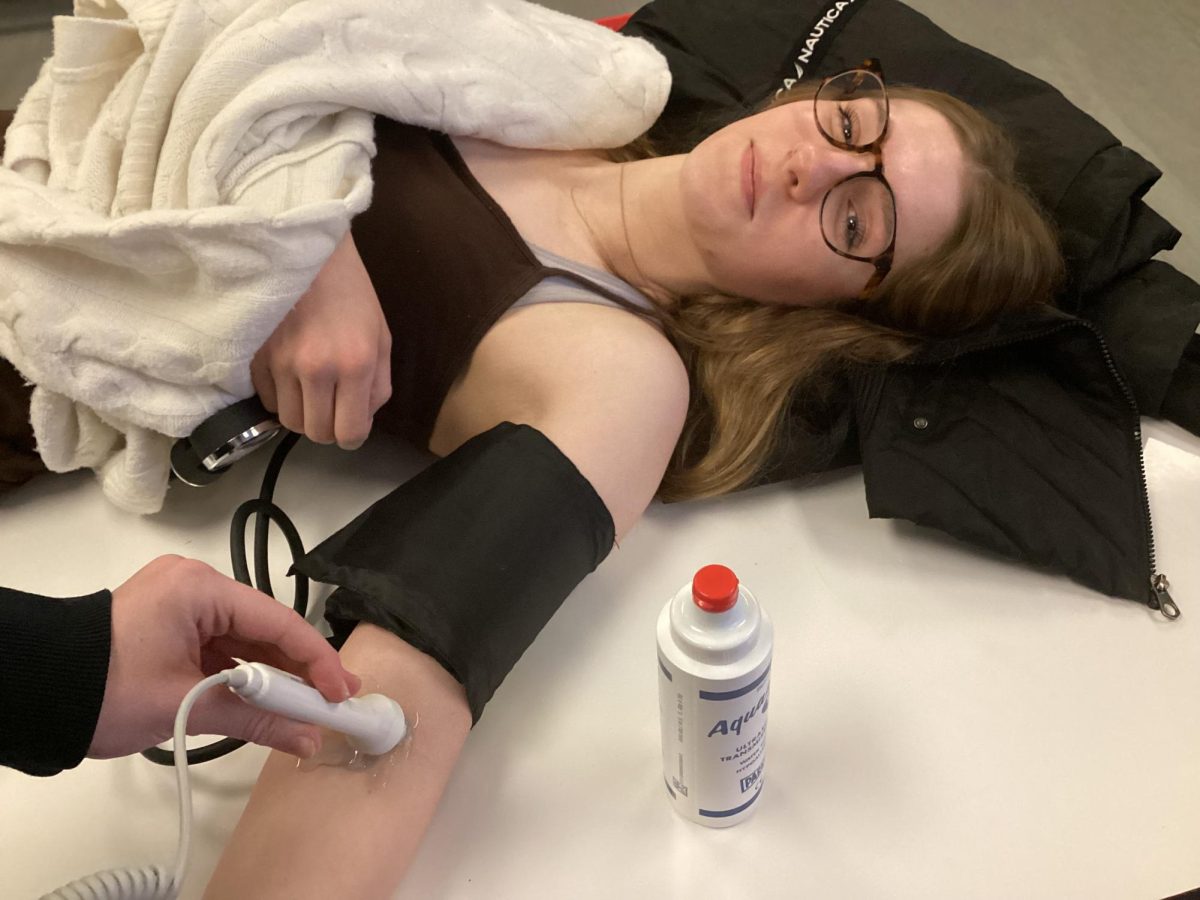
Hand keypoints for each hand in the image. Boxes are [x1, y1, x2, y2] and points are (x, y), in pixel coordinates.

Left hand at [88, 555, 360, 759]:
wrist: (35, 692)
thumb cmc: (103, 690)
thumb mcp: (187, 706)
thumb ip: (256, 719)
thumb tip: (308, 739)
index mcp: (199, 588)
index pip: (277, 622)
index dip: (316, 660)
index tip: (342, 693)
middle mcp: (195, 585)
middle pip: (266, 628)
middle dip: (300, 669)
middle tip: (337, 701)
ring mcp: (182, 604)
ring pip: (246, 639)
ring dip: (274, 675)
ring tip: (309, 706)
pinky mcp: (172, 625)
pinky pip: (223, 646)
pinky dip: (245, 675)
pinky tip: (269, 700)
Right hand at [251, 230, 391, 448]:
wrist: (305, 253)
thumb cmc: (351, 293)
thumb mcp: (381, 337)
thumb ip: (378, 385)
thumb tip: (362, 420)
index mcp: (355, 364)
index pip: (350, 432)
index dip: (352, 435)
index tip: (351, 425)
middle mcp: (316, 369)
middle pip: (316, 433)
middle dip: (327, 428)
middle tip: (331, 408)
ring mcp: (280, 363)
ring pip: (288, 421)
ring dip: (302, 414)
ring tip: (310, 392)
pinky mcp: (254, 356)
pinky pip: (266, 400)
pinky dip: (279, 397)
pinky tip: (289, 377)